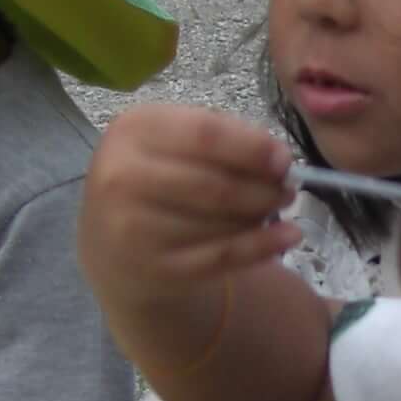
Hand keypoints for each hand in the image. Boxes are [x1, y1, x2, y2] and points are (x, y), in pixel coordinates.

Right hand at [77, 105, 297, 326]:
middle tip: (287, 190)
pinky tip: (287, 237)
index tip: (284, 159)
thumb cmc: (153, 179)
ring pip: (222, 223)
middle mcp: (123, 178)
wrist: (112, 243)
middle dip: (264, 189)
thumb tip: (278, 158)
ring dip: (262, 216)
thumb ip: (222, 138)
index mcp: (132, 131)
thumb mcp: (172, 141)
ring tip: (274, 209)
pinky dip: (262, 247)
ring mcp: (134, 229)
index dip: (252, 148)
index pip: (205, 134)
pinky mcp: (155, 269)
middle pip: (216, 185)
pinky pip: (222, 257)